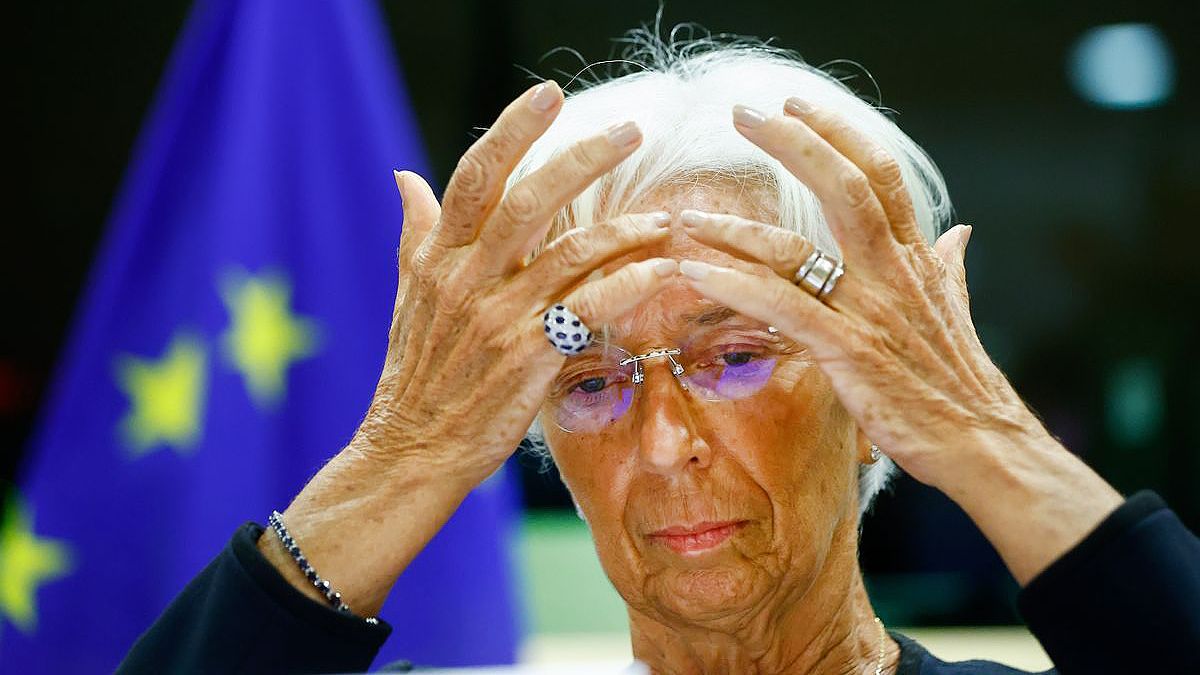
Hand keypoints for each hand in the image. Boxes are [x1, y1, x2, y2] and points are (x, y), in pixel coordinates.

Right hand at [360, 80, 677, 486]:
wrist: (410, 451)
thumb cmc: (417, 374)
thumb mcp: (407, 296)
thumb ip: (416, 233)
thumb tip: (405, 176)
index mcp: (437, 257)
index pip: (475, 176)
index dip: (512, 130)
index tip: (549, 95)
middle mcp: (465, 279)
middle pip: (528, 199)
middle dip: (583, 158)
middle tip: (632, 130)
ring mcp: (497, 317)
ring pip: (571, 253)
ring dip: (626, 230)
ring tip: (667, 218)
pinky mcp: (527, 357)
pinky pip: (589, 308)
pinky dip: (630, 285)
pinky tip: (663, 271)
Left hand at [674, 98, 1121, 583]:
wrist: (985, 446)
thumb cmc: (961, 385)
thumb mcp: (957, 313)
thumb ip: (949, 268)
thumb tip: (960, 232)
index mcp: (916, 258)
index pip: (878, 174)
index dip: (837, 132)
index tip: (797, 104)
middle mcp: (894, 272)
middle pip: (843, 185)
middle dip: (791, 142)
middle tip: (742, 111)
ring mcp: (870, 310)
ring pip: (793, 249)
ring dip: (732, 229)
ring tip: (684, 216)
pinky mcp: (847, 351)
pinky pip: (779, 307)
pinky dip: (731, 286)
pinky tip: (692, 273)